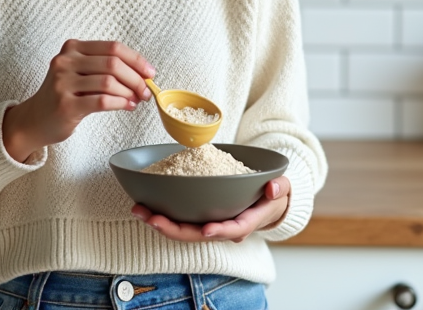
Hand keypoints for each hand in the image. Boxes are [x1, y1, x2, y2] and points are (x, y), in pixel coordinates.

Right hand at [3, 39, 154, 161]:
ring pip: (109, 82)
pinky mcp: (66, 105)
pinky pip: (102, 101)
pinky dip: (120, 103)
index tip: (150, 72)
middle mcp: (65, 61)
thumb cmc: (63, 95)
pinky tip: (126, 106)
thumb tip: (142, 74)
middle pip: (113, 64)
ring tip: (136, 100)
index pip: (112, 47)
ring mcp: (63, 83)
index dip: (136, 59)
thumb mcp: (79, 72)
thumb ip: (104, 68)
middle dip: (136, 78)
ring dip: (129, 92)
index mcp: (72, 48)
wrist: (34, 120)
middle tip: (145, 91)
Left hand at [132, 176, 290, 243]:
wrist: (268, 201)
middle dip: (174, 229)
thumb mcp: (283, 189)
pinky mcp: (201, 218)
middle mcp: (225, 228)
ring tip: (139, 210)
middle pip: (198, 235)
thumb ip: (280, 188)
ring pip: (184, 230)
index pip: (233, 229)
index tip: (206, 229)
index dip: (220, 230)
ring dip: (161, 223)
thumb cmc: (274, 195)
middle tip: (152, 218)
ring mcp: (211, 225)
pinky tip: (145, 206)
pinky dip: (163, 216)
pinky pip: (181, 221)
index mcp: (246, 222)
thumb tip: (272, 189)